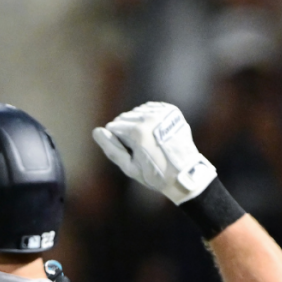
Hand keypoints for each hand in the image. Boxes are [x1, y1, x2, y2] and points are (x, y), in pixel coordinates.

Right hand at [92, 102, 217, 204]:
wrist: (185, 172)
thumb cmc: (155, 174)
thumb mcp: (129, 167)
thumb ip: (111, 148)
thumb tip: (97, 131)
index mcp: (138, 132)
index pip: (113, 127)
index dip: (117, 142)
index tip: (129, 153)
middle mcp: (149, 118)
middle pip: (124, 118)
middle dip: (126, 131)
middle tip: (139, 148)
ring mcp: (162, 113)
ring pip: (136, 112)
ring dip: (136, 123)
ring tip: (147, 140)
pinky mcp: (170, 110)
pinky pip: (149, 108)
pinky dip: (147, 117)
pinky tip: (153, 130)